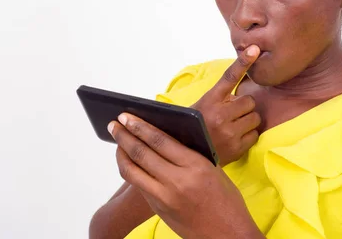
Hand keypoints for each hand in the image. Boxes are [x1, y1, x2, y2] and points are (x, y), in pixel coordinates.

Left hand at [108, 114, 263, 238]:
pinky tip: (129, 161)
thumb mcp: (213, 170)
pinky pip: (139, 185)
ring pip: (132, 171)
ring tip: (117, 140)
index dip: (140, 126)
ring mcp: (164, 198)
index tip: (127, 115)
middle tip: (114, 124)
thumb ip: (189, 155)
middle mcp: (176, 181)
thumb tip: (164, 138)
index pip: (159, 140)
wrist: (227, 234)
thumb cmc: (226, 200)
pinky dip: (131, 170)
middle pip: (141, 153)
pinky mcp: (158, 210)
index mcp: (195, 166)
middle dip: (124, 136)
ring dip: (121, 153)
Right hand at [191, 45, 261, 165]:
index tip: (254, 49)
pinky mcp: (236, 148)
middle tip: (232, 113)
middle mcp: (219, 115)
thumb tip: (238, 89)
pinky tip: (235, 137)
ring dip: (247, 120)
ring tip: (233, 125)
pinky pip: (255, 134)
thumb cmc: (193, 128)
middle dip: (243, 106)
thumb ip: (218, 97)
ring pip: (254, 117)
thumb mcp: (200, 107)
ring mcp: (229, 132)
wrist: (184, 159)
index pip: (229, 77)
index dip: (243, 62)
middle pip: (249, 101)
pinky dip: (248, 135)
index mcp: (209, 101)